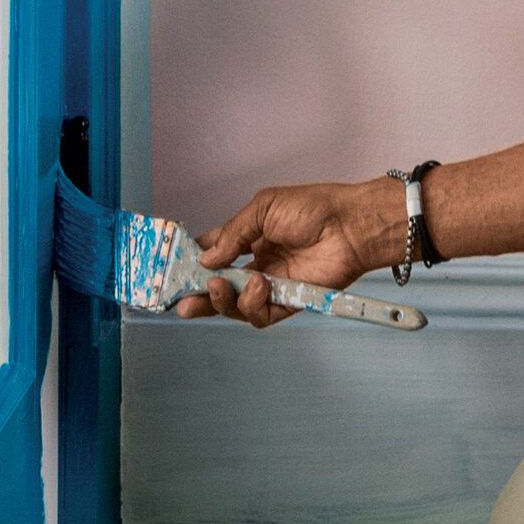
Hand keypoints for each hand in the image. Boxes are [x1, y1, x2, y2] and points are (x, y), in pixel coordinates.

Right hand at [174, 180, 388, 328]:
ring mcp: (272, 285)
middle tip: (182, 302)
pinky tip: (259, 286)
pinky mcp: (289, 302)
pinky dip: (253, 305)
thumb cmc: (313, 208)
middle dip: (199, 296)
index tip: (173, 270)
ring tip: (224, 286)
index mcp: (249, 238)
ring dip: (224, 300)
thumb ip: (232, 234)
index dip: (193, 263)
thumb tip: (206, 260)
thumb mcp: (263, 208)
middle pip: (219, 287)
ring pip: (236, 306)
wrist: (350, 225)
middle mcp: (257, 263)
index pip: (213, 253)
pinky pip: (261, 315)